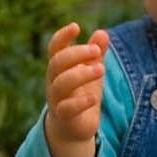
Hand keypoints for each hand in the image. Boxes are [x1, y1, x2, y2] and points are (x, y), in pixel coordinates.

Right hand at [44, 22, 108, 156]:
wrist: (73, 129)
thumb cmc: (81, 96)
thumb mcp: (91, 73)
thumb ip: (96, 55)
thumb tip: (103, 33)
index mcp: (59, 68)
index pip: (54, 48)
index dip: (62, 36)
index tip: (76, 27)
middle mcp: (53, 81)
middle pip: (57, 63)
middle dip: (77, 54)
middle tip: (97, 51)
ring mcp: (56, 100)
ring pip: (61, 84)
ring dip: (81, 74)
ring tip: (101, 69)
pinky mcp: (64, 117)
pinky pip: (67, 108)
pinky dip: (80, 103)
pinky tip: (94, 98)